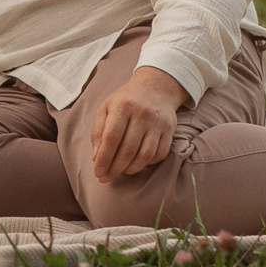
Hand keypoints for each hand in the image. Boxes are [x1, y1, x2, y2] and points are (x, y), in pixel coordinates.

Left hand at [89, 66, 188, 181]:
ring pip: (144, 155)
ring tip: (120, 171)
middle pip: (128, 150)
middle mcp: (142, 113)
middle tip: (106, 178)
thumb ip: (98, 131)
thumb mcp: (106, 108)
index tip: (97, 173)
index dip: (104, 159)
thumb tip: (96, 157)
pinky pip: (159, 154)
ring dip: (130, 169)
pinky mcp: (169, 130)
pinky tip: (137, 163)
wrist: (155, 88)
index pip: (111, 138)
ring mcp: (158, 122)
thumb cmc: (125, 101)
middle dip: (115, 168)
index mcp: (122, 106)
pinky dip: (147, 164)